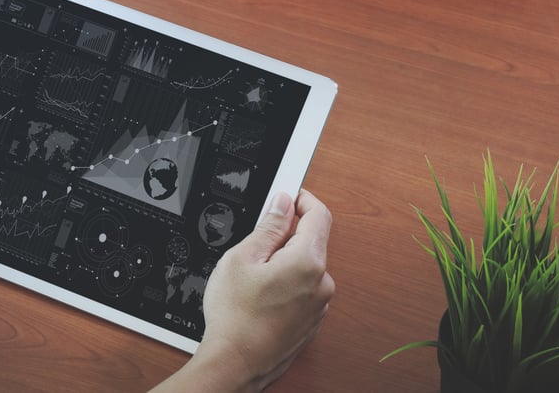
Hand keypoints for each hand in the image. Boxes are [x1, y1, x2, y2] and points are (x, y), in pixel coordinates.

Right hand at [152, 190, 333, 392]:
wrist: (236, 363)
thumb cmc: (236, 317)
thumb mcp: (242, 258)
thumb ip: (268, 226)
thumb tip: (282, 203)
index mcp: (308, 262)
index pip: (318, 215)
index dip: (302, 199)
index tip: (287, 194)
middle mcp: (322, 283)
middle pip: (311, 241)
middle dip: (286, 235)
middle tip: (255, 243)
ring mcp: (319, 305)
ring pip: (306, 267)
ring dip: (285, 262)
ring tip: (253, 276)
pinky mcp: (312, 321)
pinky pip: (303, 289)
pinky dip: (286, 284)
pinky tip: (260, 295)